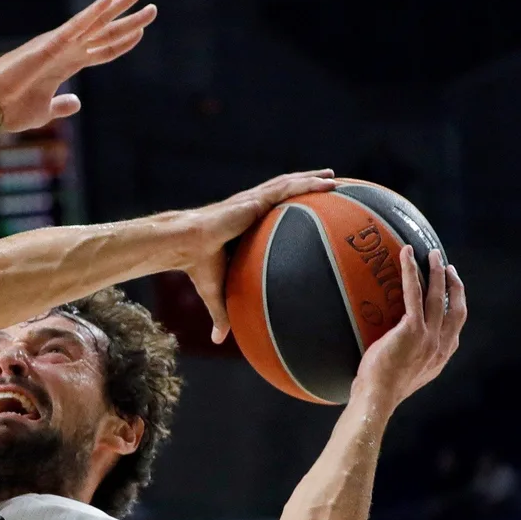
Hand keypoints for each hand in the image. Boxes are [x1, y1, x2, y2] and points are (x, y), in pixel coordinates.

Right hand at [0, 0, 157, 132]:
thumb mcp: (44, 111)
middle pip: (104, 30)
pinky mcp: (47, 45)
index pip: (102, 50)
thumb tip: (76, 103)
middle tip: (151, 4)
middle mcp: (65, 49)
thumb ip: (62, 105)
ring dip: (119, 7)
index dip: (122, 41)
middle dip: (128, 16)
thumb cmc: (10, 110)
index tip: (141, 32)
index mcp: (65, 64)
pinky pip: (75, 26)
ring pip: (95, 22)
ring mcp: (57, 45)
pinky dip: (92, 12)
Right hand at [179, 170, 338, 342]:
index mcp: (246, 225)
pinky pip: (287, 188)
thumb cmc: (198, 266)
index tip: (309, 210)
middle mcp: (252, 209)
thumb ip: (223, 313)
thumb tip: (218, 341)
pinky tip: (329, 181)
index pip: (273, 212)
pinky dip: (309, 183)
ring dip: (312, 180)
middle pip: (285, 193)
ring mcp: (255, 201)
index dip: (290, 207)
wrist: (186, 245)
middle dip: (306, 187)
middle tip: (331, 185)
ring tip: (334, 178)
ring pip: (289, 185)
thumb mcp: (216, 293)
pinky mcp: (255, 198)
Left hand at [354, 248, 465, 406]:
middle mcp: (441, 345)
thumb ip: (414, 355)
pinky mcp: (412, 330)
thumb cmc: (382, 388)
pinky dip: (411, 272)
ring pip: (438, 297)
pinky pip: (414, 293)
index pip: (456, 324)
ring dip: (436, 272)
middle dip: (453, 283)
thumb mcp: (408, 372)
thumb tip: (402, 342)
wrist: (377, 397)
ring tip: (432, 255)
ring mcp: (429, 337)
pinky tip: (406, 256)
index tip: (452, 288)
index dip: (457, 302)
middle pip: (454, 307)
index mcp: (441, 356)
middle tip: (446, 266)